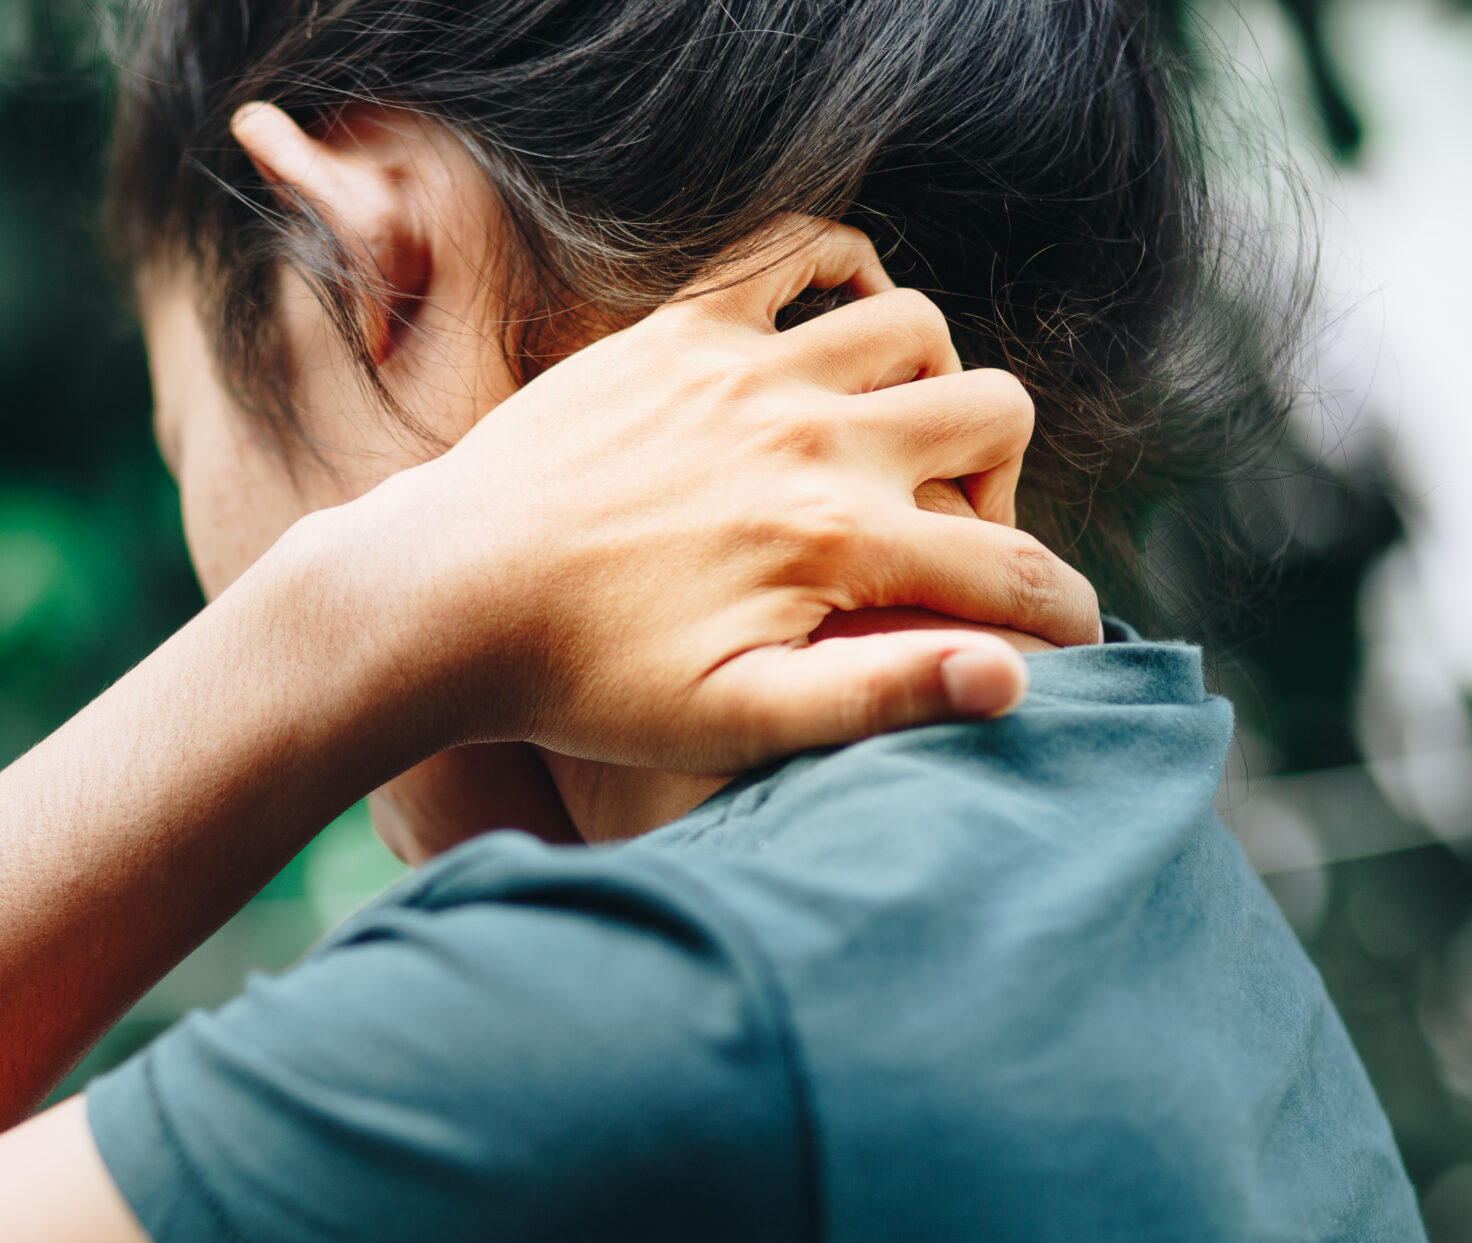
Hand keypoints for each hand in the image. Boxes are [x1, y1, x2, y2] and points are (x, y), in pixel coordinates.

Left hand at [289, 216, 1098, 774]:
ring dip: (931, 385)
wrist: (445, 599)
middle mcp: (807, 435)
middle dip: (1001, 483)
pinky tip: (832, 335)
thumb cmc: (583, 683)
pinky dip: (838, 274)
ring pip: (915, 329)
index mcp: (835, 539)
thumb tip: (1014, 679)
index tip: (1067, 641)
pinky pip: (795, 252)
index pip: (1010, 566)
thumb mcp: (731, 721)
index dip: (1063, 612)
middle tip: (940, 544)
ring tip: (887, 453)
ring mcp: (742, 370)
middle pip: (994, 415)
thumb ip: (878, 697)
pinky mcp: (678, 331)